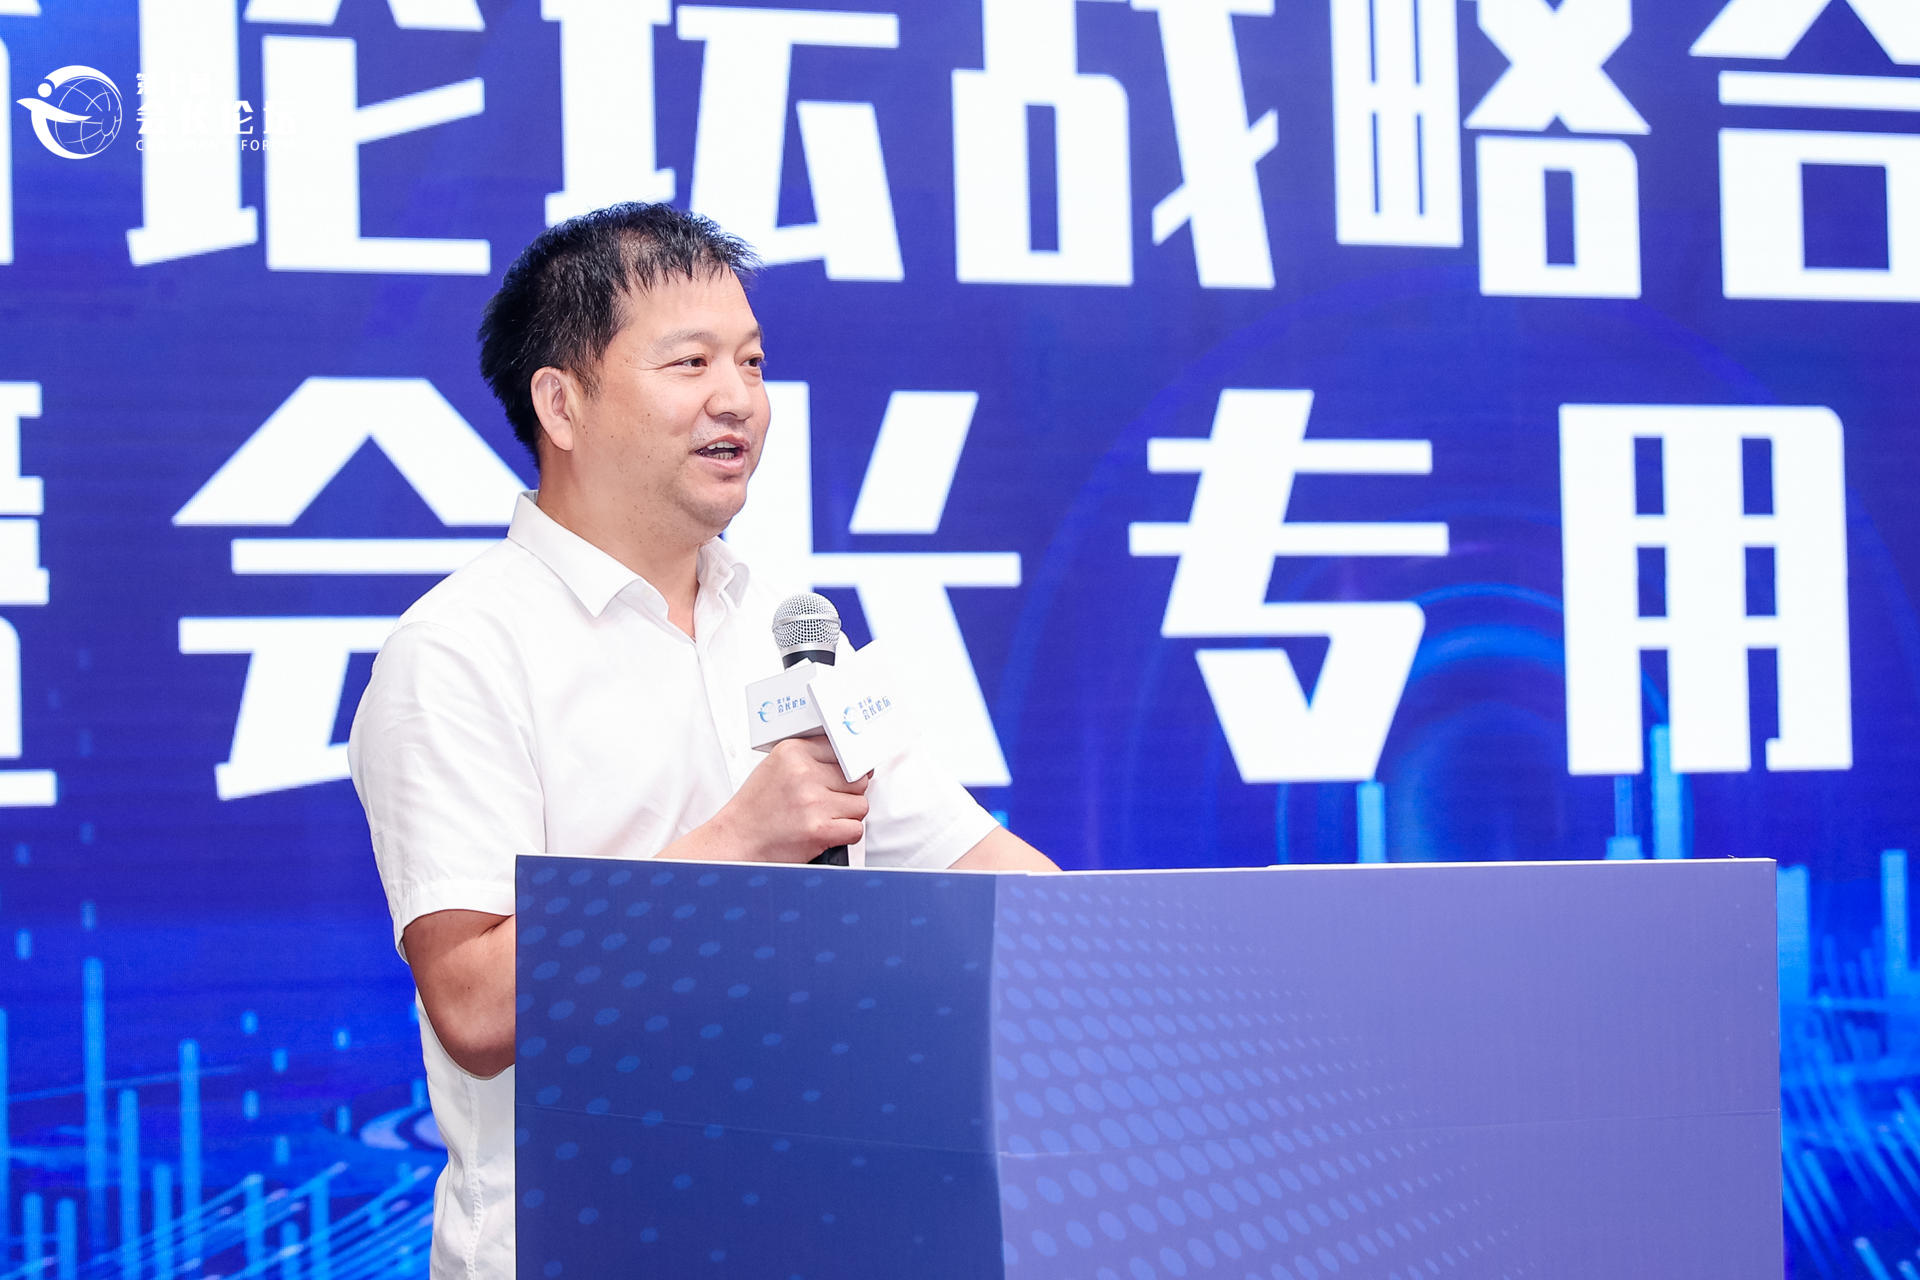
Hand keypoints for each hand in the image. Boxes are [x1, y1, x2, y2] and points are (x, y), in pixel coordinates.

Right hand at [716, 736, 869, 863]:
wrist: (735, 842)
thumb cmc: (756, 809)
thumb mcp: (776, 768)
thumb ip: (811, 759)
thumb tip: (855, 763)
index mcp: (793, 751)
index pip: (844, 751)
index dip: (845, 769)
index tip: (837, 780)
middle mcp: (803, 773)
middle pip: (858, 779)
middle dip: (847, 794)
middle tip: (824, 804)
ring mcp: (812, 801)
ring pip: (860, 805)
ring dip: (846, 816)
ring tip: (820, 819)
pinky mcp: (819, 829)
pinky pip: (856, 829)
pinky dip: (844, 835)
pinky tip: (824, 833)